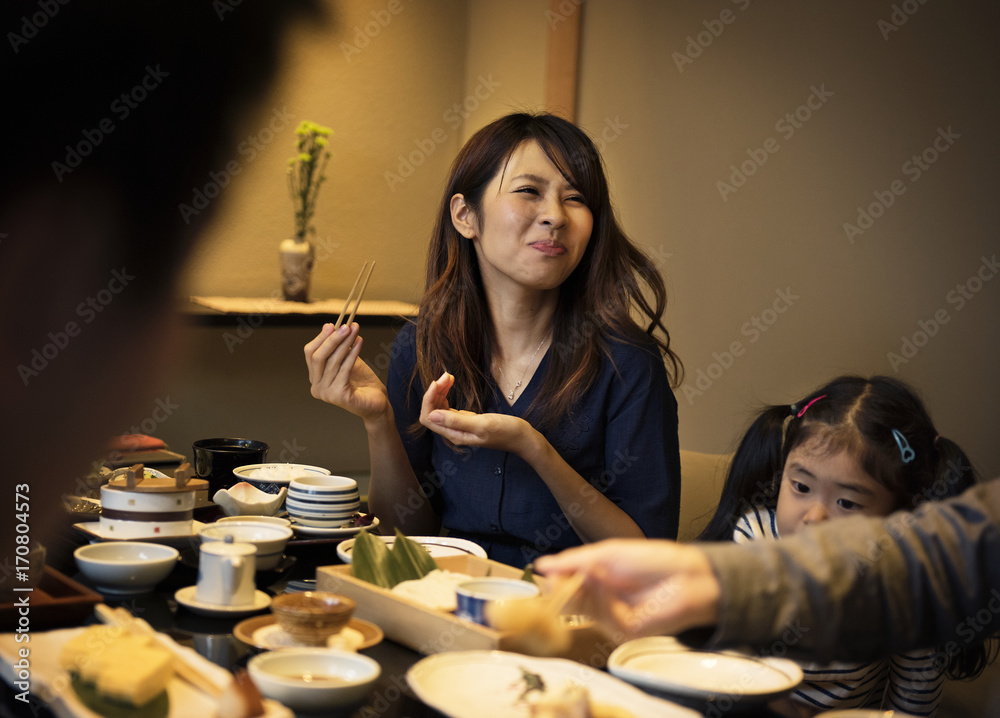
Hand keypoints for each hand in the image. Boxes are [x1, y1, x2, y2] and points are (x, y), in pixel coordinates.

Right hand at [303, 323, 388, 420]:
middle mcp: (316, 387)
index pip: (310, 354)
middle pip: (318, 357)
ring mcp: (325, 393)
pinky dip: (352, 353)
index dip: (321, 338)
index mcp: (315, 378)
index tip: (333, 324)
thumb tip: (331, 325)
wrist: (377, 402)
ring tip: (355, 330)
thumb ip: (339, 347)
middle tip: (346, 326)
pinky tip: (360, 342)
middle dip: (332, 339)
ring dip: (345, 343)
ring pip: (333, 361)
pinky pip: (344, 369)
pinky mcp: (338, 395)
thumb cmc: (362, 382)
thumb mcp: (348, 359)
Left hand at [419, 372, 534, 453]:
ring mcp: (459, 425)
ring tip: (449, 376)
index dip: (429, 399)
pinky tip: (452, 384)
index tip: (438, 383)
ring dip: (441, 391)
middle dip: (435, 392)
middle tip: (448, 375)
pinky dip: (447, 394)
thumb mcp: (482, 424)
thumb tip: (431, 416)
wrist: (522, 437)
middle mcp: (453, 431)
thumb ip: (457, 421)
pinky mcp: (466, 420)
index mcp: (454, 434)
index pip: (428, 418)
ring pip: (440, 407)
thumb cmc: (505, 431)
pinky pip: (449, 407)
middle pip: (432, 411)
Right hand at [534, 539, 720, 638]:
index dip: (553, 581)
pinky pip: (600, 617)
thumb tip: (541, 565)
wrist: (687, 576)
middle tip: (563, 577)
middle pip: (566, 602)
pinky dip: (602, 600)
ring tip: (596, 573)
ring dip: (585, 589)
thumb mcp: (607, 553)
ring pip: (580, 610)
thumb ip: (573, 561)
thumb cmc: (653, 560)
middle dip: (563, 588)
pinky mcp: (623, 630)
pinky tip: (610, 587)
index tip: (546, 573)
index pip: (563, 586)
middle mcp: (600, 600)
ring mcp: (611, 616)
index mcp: (595, 580)